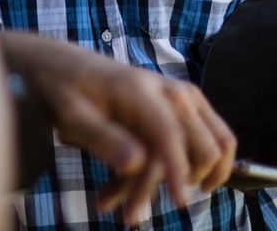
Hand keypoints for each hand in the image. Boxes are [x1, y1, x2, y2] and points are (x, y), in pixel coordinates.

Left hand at [2, 33, 235, 224]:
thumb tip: (136, 164)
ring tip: (130, 206)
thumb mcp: (71, 115)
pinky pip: (203, 143)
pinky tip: (131, 190)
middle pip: (200, 144)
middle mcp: (171, 91)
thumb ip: (104, 138)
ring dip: (187, 177)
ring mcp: (183, 97)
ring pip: (214, 145)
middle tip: (130, 212)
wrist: (62, 65)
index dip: (178, 171)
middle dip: (175, 182)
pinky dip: (184, 170)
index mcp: (140, 90)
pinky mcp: (184, 107)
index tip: (179, 203)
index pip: (170, 134)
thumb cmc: (63, 90)